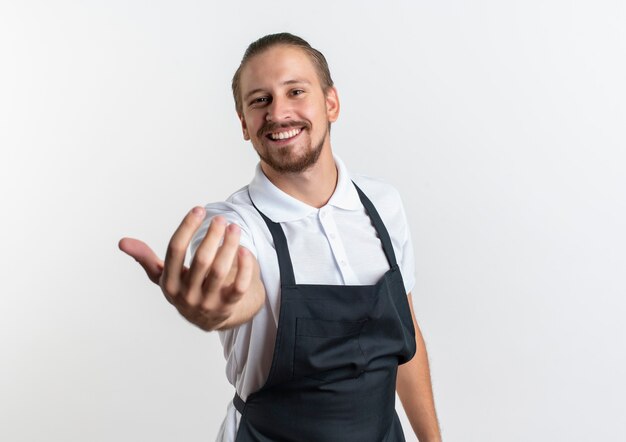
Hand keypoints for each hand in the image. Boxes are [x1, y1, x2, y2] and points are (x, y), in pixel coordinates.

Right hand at [119, 207, 264, 330]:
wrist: (208, 319)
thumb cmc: (184, 289)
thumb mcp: (163, 277)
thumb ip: (146, 259)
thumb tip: (122, 242)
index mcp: (168, 283)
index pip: (175, 250)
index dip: (187, 227)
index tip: (200, 209)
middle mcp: (187, 294)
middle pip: (201, 259)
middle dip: (212, 235)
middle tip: (221, 219)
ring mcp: (208, 302)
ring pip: (221, 270)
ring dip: (230, 246)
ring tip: (235, 228)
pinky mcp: (228, 306)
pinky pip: (239, 286)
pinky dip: (244, 267)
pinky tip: (245, 249)